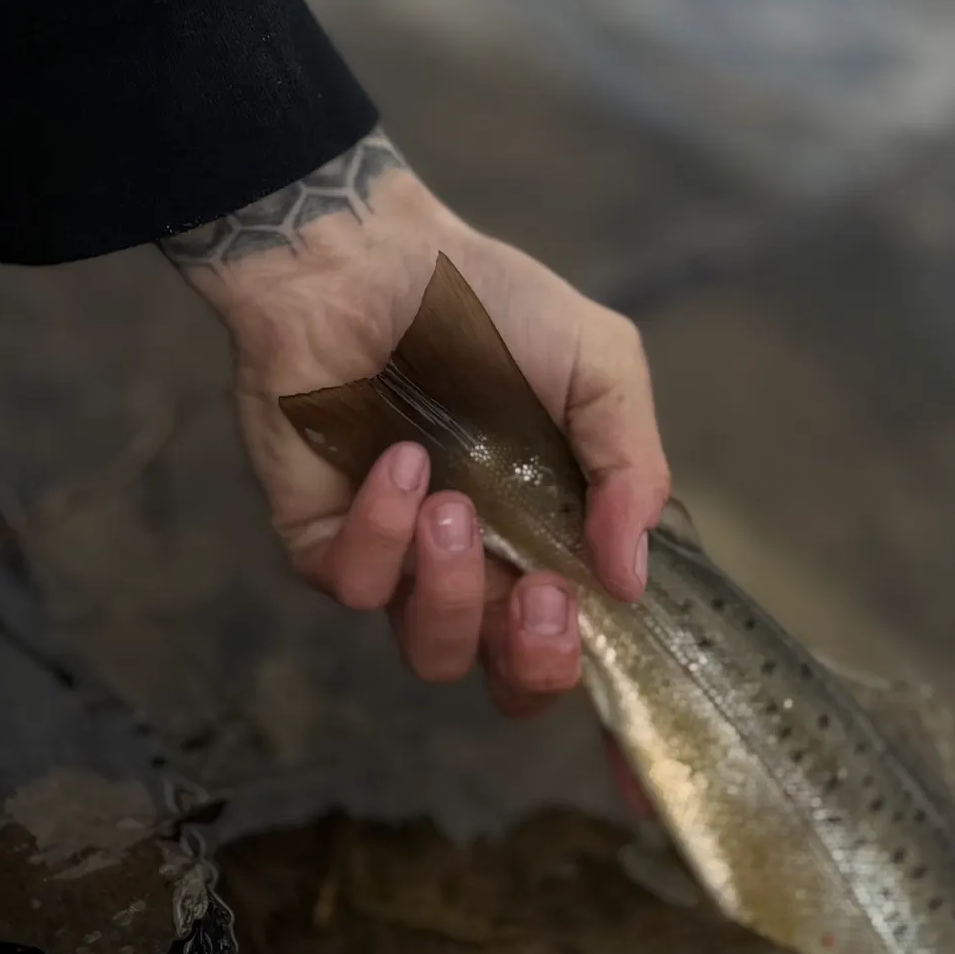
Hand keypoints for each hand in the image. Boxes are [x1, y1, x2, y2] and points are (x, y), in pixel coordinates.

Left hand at [163, 130, 670, 715]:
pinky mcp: (323, 541)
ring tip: (454, 506)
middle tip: (542, 594)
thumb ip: (631, 469)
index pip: (582, 643)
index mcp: (554, 534)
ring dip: (453, 592)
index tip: (608, 696)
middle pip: (511, 680)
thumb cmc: (492, 307)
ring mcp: (402, 560)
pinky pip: (354, 587)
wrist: (368, 257)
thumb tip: (631, 579)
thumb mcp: (601, 367)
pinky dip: (383, 532)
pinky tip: (400, 461)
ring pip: (432, 651)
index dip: (599, 693)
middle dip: (533, 660)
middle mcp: (485, 564)